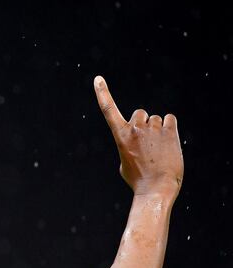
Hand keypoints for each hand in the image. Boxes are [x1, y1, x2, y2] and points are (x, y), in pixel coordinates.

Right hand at [93, 76, 182, 197]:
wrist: (157, 188)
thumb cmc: (138, 178)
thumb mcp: (124, 162)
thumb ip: (128, 144)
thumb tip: (139, 138)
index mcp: (120, 136)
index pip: (108, 110)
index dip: (102, 93)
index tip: (97, 79)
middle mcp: (135, 129)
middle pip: (139, 113)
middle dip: (143, 123)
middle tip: (146, 142)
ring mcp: (153, 129)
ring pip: (155, 119)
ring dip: (157, 129)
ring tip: (158, 149)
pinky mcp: (169, 131)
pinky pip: (170, 119)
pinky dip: (169, 128)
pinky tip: (168, 142)